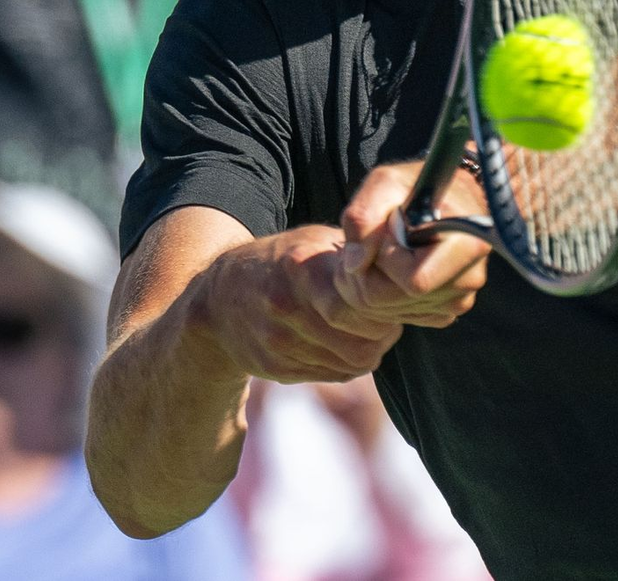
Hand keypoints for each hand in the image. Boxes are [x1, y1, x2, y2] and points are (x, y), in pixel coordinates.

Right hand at [199, 223, 403, 384]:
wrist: (218, 297)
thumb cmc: (277, 262)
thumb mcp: (310, 241)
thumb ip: (351, 254)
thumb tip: (398, 267)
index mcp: (300, 267)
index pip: (364, 307)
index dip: (386, 310)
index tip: (388, 300)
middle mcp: (286, 306)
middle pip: (362, 344)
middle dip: (382, 335)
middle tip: (383, 320)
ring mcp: (278, 342)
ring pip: (351, 364)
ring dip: (366, 350)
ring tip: (361, 330)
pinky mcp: (275, 369)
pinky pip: (332, 375)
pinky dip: (345, 363)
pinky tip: (338, 342)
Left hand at [336, 161, 490, 327]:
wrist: (446, 195)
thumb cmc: (416, 185)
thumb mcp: (385, 183)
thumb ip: (364, 216)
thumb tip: (356, 264)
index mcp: (467, 244)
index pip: (414, 280)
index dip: (386, 257)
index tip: (388, 229)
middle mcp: (470, 277)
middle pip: (397, 300)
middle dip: (373, 272)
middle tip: (375, 241)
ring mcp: (462, 297)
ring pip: (396, 310)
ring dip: (377, 281)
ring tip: (385, 248)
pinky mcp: (449, 308)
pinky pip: (405, 314)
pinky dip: (390, 294)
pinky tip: (395, 265)